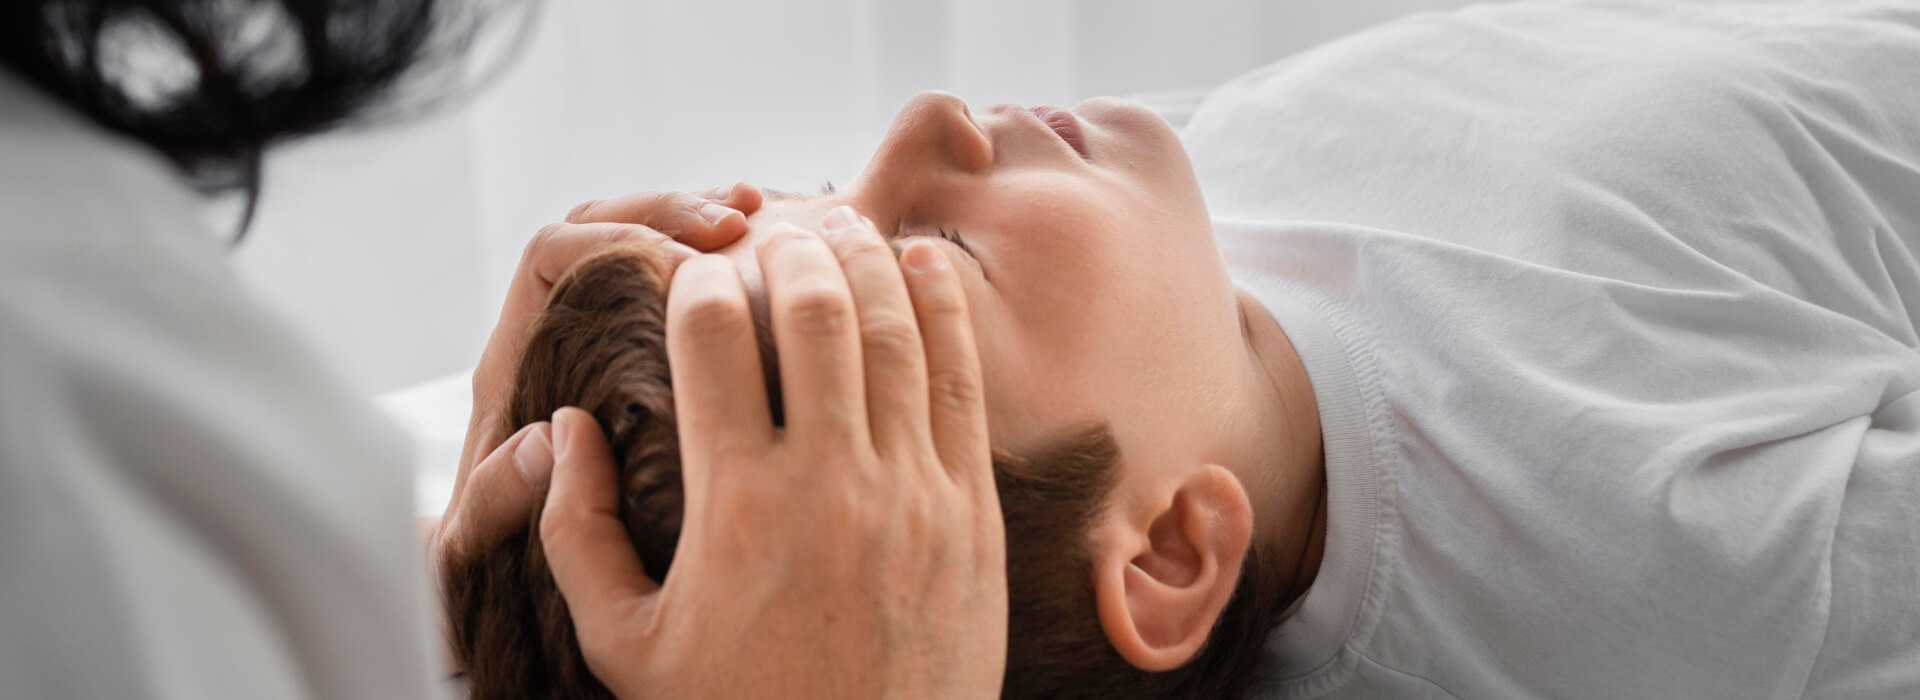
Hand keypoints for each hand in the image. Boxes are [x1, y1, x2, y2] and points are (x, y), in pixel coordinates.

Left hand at [431, 183, 763, 668]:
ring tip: (759, 216)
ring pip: (643, 239)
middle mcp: (557, 336)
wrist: (485, 588)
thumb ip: (497, 497)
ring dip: (700, 219)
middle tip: (733, 224)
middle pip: (602, 224)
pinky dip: (724, 261)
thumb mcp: (476, 547)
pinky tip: (773, 261)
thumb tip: (545, 442)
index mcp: (517, 361)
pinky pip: (683, 284)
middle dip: (668, 212)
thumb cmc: (482, 566)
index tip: (677, 266)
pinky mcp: (647, 354)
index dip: (612, 244)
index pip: (551, 255)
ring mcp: (605, 338)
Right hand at [539, 205, 1006, 698]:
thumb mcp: (626, 642)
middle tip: (767, 235)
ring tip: (840, 223)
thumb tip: (565, 429)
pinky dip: (942, 309)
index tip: (690, 275)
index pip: (712, 336)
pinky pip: (962, 381)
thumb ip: (575, 532)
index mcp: (735, 502)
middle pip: (811, 308)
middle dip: (785, 249)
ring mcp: (913, 490)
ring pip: (892, 329)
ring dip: (863, 259)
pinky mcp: (973, 510)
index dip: (696, 282)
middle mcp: (830, 480)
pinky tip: (922, 265)